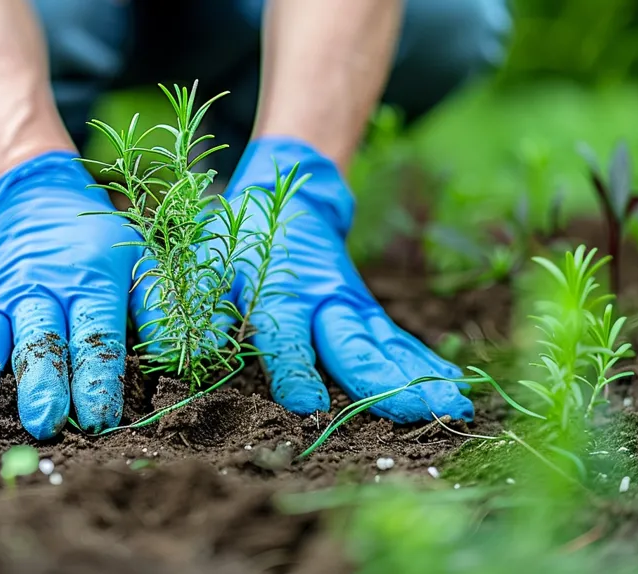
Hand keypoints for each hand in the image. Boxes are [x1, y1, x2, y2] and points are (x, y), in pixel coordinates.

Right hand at [0, 152, 137, 438]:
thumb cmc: (98, 242)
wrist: (36, 199)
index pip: (95, 332)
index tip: (99, 417)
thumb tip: (183, 357)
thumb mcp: (142, 259)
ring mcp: (0, 300)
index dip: (97, 375)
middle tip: (42, 422)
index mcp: (89, 282)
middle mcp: (40, 292)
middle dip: (39, 381)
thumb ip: (163, 307)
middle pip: (38, 339)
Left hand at [180, 137, 471, 422]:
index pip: (285, 336)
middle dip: (385, 382)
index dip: (293, 369)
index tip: (306, 405)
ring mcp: (350, 304)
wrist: (287, 192)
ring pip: (385, 345)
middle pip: (354, 346)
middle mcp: (322, 301)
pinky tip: (452, 382)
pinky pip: (396, 336)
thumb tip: (185, 353)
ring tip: (452, 404)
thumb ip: (196, 309)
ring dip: (418, 376)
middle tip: (420, 411)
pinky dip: (423, 359)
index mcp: (277, 292)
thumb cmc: (238, 236)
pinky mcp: (365, 307)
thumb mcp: (205, 263)